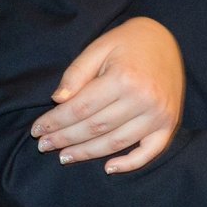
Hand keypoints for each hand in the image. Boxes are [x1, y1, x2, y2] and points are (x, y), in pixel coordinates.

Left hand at [32, 17, 182, 172]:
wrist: (166, 38)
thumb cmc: (128, 41)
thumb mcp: (99, 47)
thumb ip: (77, 73)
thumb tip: (57, 101)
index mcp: (124, 77)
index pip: (81, 108)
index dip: (56, 121)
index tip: (37, 129)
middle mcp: (144, 98)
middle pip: (96, 127)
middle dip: (65, 139)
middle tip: (43, 146)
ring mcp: (159, 114)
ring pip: (116, 142)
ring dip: (88, 153)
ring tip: (65, 156)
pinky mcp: (170, 122)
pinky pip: (150, 151)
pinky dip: (129, 163)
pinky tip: (108, 168)